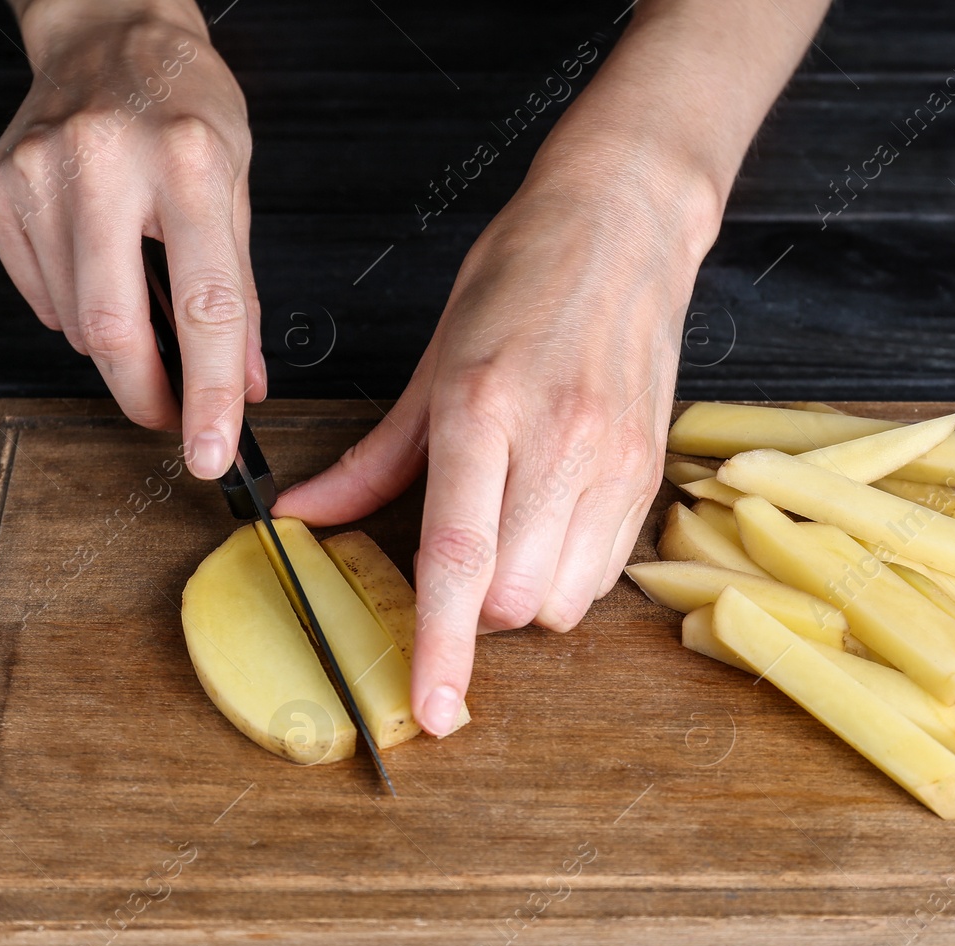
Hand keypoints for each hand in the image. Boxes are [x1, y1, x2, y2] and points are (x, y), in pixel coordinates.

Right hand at [0, 0, 264, 477]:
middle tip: (170, 416)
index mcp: (188, 164)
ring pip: (74, 324)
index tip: (211, 454)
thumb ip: (241, 294)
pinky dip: (73, 309)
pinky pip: (39, 296)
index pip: (206, 309)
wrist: (110, 32)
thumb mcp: (237, 185)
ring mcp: (40, 174)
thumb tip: (245, 385)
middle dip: (146, 397)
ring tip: (137, 292)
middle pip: (115, 331)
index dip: (209, 396)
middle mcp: (106, 165)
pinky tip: (94, 262)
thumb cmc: (184, 104)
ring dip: (114, 344)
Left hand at [275, 153, 718, 736]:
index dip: (441, 645)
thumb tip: (305, 520)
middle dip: (474, 611)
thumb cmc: (520, 280)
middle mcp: (559, 442)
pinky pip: (604, 574)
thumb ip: (374, 461)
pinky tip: (551, 517)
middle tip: (457, 556)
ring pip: (562, 600)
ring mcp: (614, 462)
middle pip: (512, 598)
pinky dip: (566, 574)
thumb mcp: (432, 362)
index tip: (431, 709)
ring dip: (523, 596)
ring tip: (511, 528)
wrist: (624, 228)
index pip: (458, 554)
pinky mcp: (649, 475)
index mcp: (485, 407)